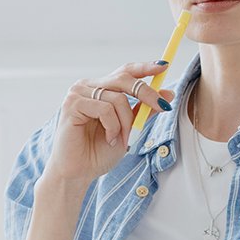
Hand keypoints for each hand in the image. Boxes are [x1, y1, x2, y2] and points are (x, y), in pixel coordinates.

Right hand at [43, 60, 175, 186]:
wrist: (78, 173)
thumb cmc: (98, 152)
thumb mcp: (129, 129)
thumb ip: (143, 111)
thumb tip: (167, 94)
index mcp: (100, 88)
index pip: (125, 72)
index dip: (144, 68)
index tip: (164, 67)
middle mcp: (88, 86)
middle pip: (124, 78)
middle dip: (147, 93)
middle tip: (162, 108)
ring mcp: (78, 93)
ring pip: (118, 98)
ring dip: (127, 123)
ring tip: (122, 140)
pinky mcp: (72, 104)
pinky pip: (105, 109)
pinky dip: (113, 127)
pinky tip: (110, 139)